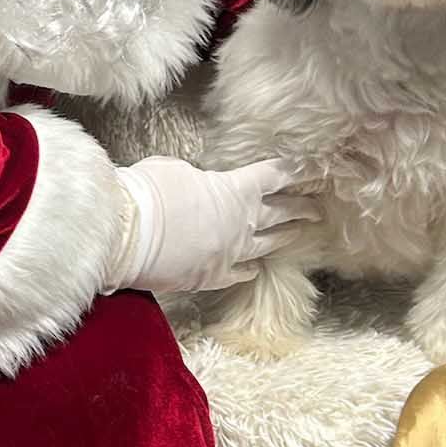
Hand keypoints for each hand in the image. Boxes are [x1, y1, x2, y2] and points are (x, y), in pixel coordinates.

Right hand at [109, 156, 318, 296]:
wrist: (128, 236)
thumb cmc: (149, 194)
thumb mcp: (174, 169)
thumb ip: (196, 178)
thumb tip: (197, 186)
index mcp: (235, 190)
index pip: (275, 176)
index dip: (296, 171)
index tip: (313, 170)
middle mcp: (242, 223)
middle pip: (280, 214)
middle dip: (301, 209)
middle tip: (317, 209)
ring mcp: (230, 254)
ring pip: (266, 246)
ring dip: (284, 239)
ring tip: (297, 236)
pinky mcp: (211, 277)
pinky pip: (239, 273)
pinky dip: (249, 270)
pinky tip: (255, 270)